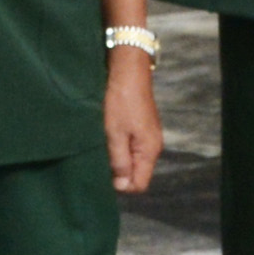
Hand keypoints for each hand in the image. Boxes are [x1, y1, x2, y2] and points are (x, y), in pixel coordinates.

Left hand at [102, 44, 163, 195]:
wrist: (128, 69)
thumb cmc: (121, 100)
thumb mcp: (115, 133)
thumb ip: (119, 161)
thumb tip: (121, 185)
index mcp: (149, 150)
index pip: (139, 184)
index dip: (121, 185)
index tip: (104, 171)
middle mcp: (153, 145)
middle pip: (136, 173)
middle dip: (118, 171)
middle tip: (100, 156)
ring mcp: (148, 136)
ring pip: (132, 159)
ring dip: (116, 157)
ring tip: (103, 142)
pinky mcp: (142, 127)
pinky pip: (131, 146)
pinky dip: (119, 145)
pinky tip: (108, 133)